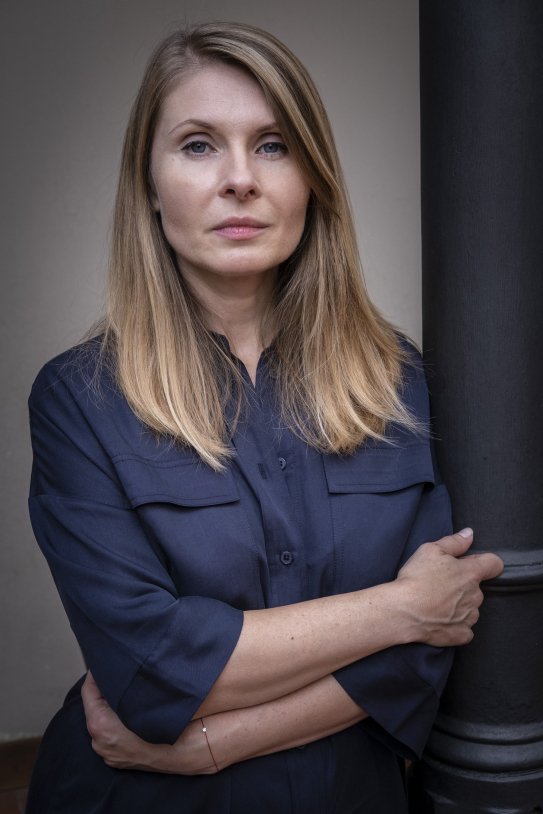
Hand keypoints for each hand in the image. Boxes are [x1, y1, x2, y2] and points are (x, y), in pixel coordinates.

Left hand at [81, 672, 216, 773]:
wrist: (179, 752)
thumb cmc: (161, 725)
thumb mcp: (141, 697)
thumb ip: (123, 683)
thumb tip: (115, 666)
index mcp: (100, 724)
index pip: (88, 691)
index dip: (95, 674)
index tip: (102, 663)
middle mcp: (98, 740)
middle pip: (93, 706)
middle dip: (102, 690)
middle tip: (113, 674)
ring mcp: (106, 751)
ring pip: (101, 720)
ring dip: (108, 706)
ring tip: (121, 691)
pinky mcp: (114, 758)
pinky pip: (108, 734)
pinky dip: (114, 722)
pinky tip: (126, 713)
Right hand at [396, 529, 502, 646]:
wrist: (402, 611)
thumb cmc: (416, 578)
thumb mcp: (431, 550)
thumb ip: (454, 542)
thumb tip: (469, 534)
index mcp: (471, 574)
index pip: (494, 564)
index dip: (485, 562)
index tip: (471, 564)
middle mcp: (475, 596)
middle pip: (477, 587)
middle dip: (464, 584)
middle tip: (441, 583)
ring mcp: (470, 617)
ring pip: (471, 608)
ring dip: (460, 604)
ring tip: (437, 602)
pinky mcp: (461, 634)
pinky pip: (465, 628)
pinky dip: (456, 625)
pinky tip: (440, 619)